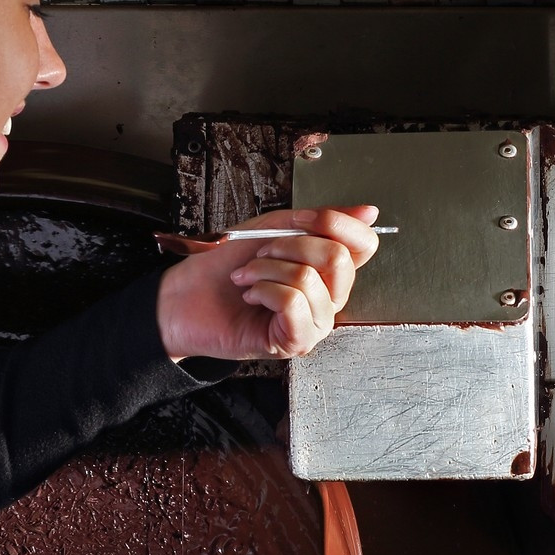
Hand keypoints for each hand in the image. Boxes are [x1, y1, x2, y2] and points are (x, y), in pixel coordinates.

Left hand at [155, 205, 379, 360]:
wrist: (186, 297)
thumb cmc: (225, 266)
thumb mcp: (274, 229)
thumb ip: (321, 221)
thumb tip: (368, 212)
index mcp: (328, 269)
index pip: (364, 244)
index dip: (336, 222)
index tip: (301, 220)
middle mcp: (329, 298)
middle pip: (340, 259)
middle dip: (291, 245)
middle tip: (262, 253)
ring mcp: (315, 323)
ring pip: (310, 280)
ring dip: (267, 269)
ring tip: (247, 276)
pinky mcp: (295, 342)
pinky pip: (293, 303)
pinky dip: (264, 290)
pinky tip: (250, 295)